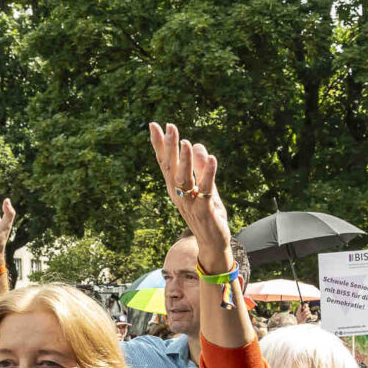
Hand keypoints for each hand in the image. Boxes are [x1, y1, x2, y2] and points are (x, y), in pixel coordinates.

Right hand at [148, 123, 232, 269]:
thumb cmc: (207, 213)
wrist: (212, 242)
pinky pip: (206, 190)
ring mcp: (191, 202)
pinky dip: (209, 174)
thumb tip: (197, 145)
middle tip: (170, 127)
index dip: (159, 145)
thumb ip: (201, 167)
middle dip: (169, 147)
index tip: (154, 125)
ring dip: (186, 160)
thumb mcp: (205, 186)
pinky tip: (212, 159)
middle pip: (171, 168)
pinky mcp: (205, 210)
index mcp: (175, 187)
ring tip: (186, 142)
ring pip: (185, 179)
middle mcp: (179, 194)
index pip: (165, 163)